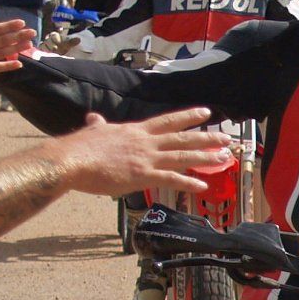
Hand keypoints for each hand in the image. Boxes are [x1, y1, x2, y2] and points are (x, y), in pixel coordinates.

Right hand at [50, 109, 229, 198]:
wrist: (71, 160)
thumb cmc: (79, 149)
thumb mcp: (93, 131)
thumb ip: (99, 126)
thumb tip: (94, 119)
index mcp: (136, 131)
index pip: (168, 121)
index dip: (188, 116)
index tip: (206, 112)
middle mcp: (146, 142)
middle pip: (182, 138)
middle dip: (207, 137)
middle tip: (227, 138)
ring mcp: (146, 158)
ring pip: (183, 156)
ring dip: (206, 157)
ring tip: (224, 158)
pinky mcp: (143, 175)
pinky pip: (171, 179)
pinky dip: (188, 182)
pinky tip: (203, 186)